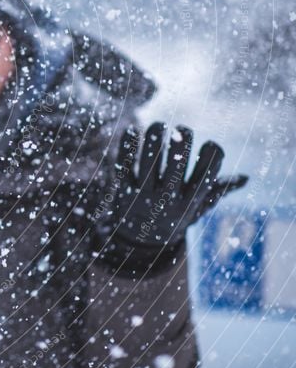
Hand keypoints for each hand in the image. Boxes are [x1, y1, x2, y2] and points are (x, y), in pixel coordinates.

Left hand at [98, 122, 247, 272]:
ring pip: (148, 162)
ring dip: (154, 139)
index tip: (211, 144)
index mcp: (189, 202)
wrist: (138, 242)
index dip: (212, 157)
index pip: (206, 177)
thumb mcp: (196, 208)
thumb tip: (245, 178)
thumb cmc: (174, 216)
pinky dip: (127, 145)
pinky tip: (131, 130)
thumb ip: (216, 190)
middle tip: (183, 129)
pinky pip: (123, 165)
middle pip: (175, 166)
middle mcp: (166, 200)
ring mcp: (142, 196)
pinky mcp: (121, 191)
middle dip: (182, 142)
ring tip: (159, 125)